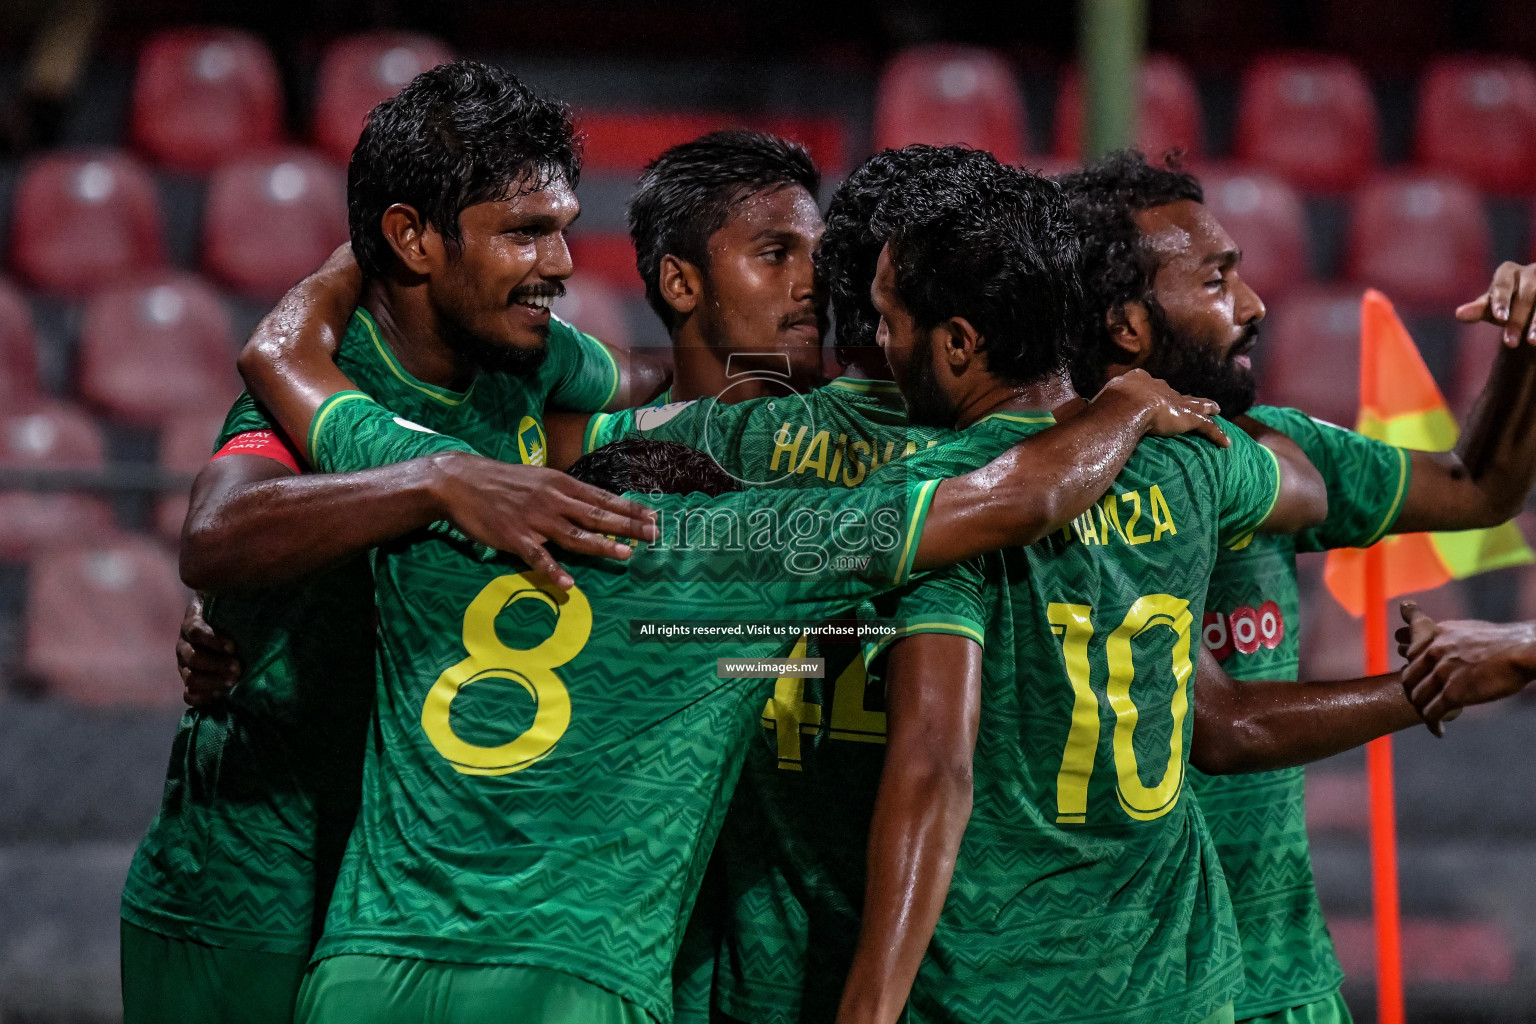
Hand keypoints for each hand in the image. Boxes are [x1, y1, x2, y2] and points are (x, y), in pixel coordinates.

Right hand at [177, 594, 239, 708]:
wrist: (234, 631)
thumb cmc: (238, 612)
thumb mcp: (235, 600)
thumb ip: (236, 593)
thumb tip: (251, 579)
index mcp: (194, 621)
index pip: (194, 630)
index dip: (212, 639)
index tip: (233, 646)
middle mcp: (184, 643)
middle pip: (191, 656)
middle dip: (215, 664)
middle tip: (238, 669)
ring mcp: (185, 664)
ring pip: (189, 676)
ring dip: (211, 681)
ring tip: (232, 683)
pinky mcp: (191, 682)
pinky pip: (188, 695)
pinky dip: (201, 697)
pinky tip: (219, 695)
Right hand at [432, 453, 659, 590]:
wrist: (460, 482)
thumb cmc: (501, 481)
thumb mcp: (539, 479)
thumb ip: (564, 492)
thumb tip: (590, 504)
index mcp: (560, 484)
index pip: (602, 498)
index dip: (629, 508)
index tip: (653, 515)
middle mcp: (553, 500)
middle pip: (597, 516)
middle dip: (628, 525)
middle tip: (654, 534)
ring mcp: (535, 520)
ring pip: (575, 535)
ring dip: (602, 546)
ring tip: (627, 555)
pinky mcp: (515, 537)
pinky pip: (538, 557)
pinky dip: (553, 571)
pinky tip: (569, 584)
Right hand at [1094, 369, 1228, 446]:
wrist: (1128, 405)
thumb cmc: (1109, 404)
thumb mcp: (1100, 401)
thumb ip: (1098, 409)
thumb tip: (1083, 423)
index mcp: (1138, 380)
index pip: (1149, 385)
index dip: (1153, 391)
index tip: (1153, 395)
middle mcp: (1160, 387)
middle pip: (1175, 393)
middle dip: (1182, 397)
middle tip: (1189, 401)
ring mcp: (1175, 401)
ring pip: (1195, 405)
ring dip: (1206, 407)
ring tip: (1216, 409)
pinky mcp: (1187, 418)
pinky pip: (1206, 427)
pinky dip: (1216, 435)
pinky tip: (1225, 442)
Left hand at [1395, 601, 1535, 732]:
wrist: (1523, 651)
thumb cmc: (1504, 642)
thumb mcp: (1467, 630)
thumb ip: (1448, 637)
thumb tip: (1444, 643)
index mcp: (1437, 634)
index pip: (1407, 652)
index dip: (1410, 667)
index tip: (1414, 679)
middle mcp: (1434, 652)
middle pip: (1408, 678)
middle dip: (1414, 692)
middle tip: (1424, 702)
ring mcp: (1442, 672)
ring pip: (1417, 697)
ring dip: (1423, 710)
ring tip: (1432, 716)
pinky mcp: (1453, 693)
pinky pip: (1432, 713)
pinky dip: (1433, 724)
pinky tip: (1439, 730)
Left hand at [1455, 261, 1535, 347]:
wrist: (1530, 305)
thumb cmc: (1505, 304)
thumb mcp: (1491, 307)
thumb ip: (1478, 309)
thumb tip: (1459, 314)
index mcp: (1507, 271)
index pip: (1503, 286)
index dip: (1502, 301)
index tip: (1500, 318)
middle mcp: (1531, 271)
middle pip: (1525, 296)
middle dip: (1517, 321)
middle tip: (1509, 343)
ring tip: (1532, 343)